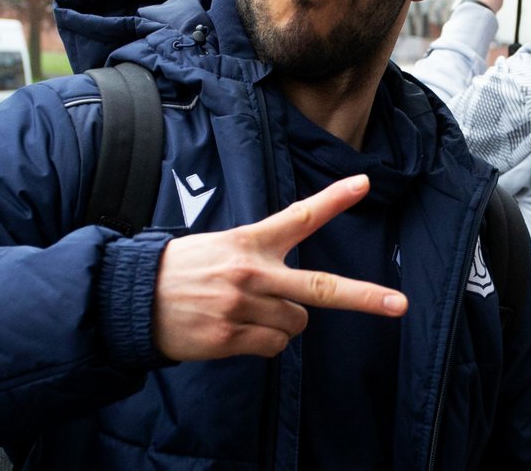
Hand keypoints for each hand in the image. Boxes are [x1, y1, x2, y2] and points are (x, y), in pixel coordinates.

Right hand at [153, 175, 406, 361]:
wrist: (132, 300)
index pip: (300, 216)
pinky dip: (264, 344)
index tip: (364, 182)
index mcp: (249, 242)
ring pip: (296, 325)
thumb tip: (297, 297)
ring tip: (245, 313)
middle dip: (364, 297)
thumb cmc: (181, 272)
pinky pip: (273, 347)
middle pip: (320, 287)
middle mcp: (252, 273)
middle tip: (399, 304)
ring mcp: (243, 307)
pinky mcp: (231, 338)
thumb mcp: (219, 247)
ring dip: (282, 324)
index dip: (333, 200)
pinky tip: (236, 332)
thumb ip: (259, 259)